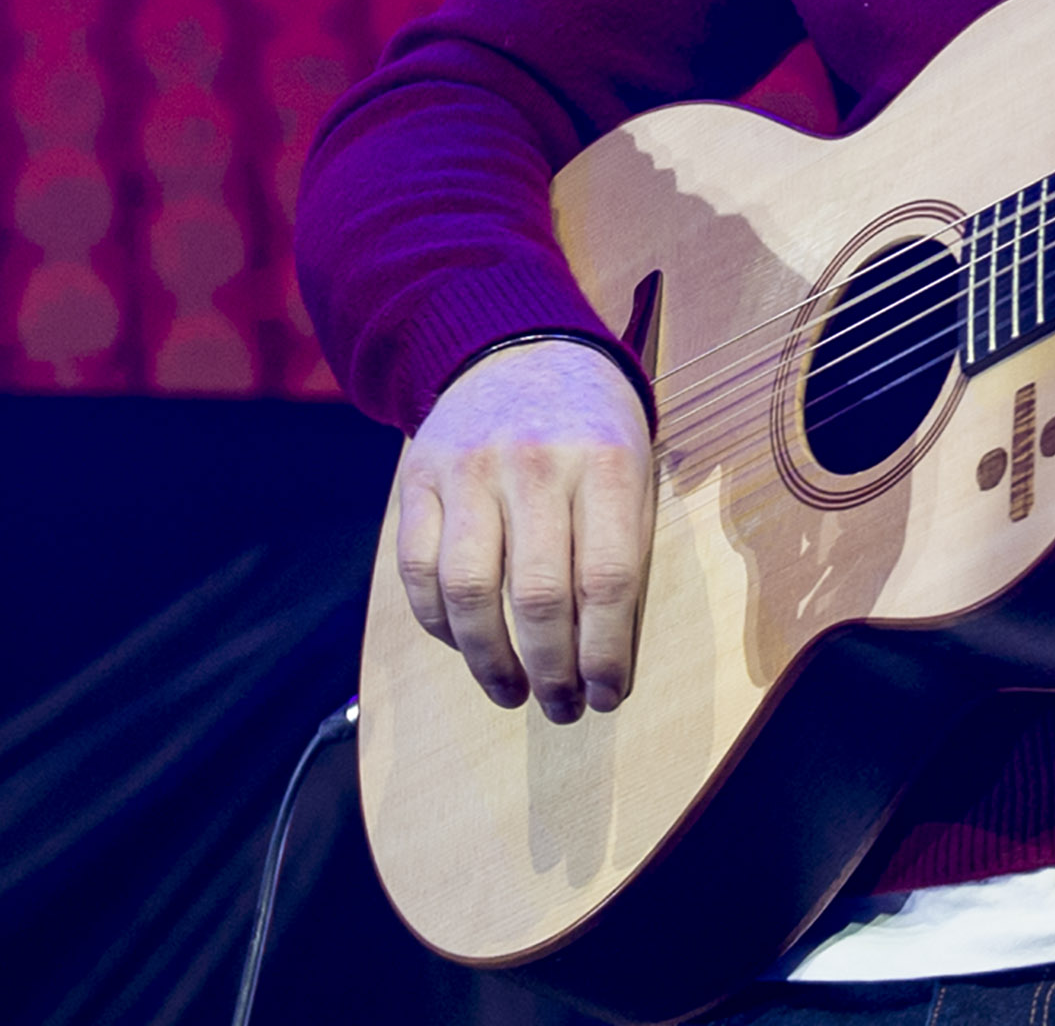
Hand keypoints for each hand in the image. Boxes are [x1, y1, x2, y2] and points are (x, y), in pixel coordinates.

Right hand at [394, 337, 654, 721]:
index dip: (606, 654)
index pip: (606, 580)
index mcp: (606, 462)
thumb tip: (609, 658)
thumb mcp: (637, 467)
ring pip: (468, 592)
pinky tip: (467, 645)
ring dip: (490, 661)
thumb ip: (624, 549)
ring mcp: (469, 468)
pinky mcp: (418, 478)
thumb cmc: (594, 428)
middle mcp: (536, 463)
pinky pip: (419, 571)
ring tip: (513, 693)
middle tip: (563, 708)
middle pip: (537, 597)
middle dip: (552, 671)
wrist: (520, 347)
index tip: (609, 696)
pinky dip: (441, 624)